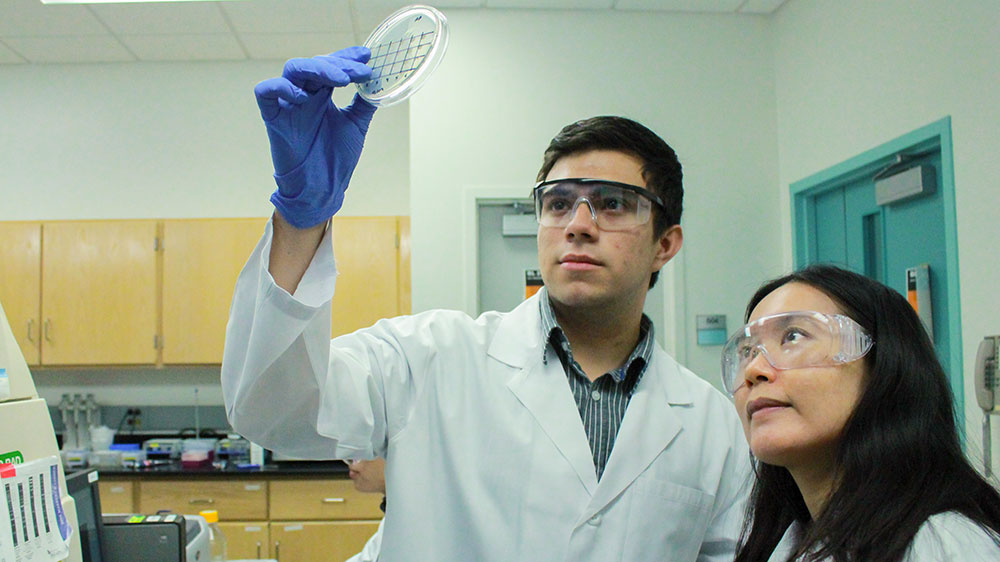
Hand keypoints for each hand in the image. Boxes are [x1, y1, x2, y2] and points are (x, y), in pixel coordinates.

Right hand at [254, 47, 375, 227]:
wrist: (322, 189)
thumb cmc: (335, 159)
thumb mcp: (356, 125)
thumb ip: (365, 103)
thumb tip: (380, 81)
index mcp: (322, 94)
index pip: (331, 64)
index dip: (346, 57)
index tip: (366, 56)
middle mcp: (304, 94)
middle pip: (315, 63)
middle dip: (339, 64)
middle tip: (360, 72)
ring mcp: (288, 104)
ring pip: (294, 69)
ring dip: (318, 69)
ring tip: (341, 80)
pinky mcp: (273, 118)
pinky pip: (265, 92)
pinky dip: (281, 87)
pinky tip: (303, 97)